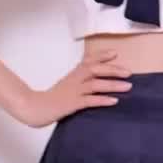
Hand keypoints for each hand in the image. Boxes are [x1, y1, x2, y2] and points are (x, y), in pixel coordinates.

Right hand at [18, 52, 132, 127]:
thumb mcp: (66, 86)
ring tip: (128, 86)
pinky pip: (89, 100)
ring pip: (95, 84)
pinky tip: (114, 101)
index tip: (115, 53)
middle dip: (113, 69)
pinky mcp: (71, 104)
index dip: (102, 56)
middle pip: (95, 69)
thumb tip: (97, 83)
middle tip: (129, 72)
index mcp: (73, 74)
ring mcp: (72, 91)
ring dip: (113, 84)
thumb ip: (79, 82)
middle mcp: (74, 80)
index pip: (88, 61)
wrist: (33, 108)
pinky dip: (102, 100)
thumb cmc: (51, 99)